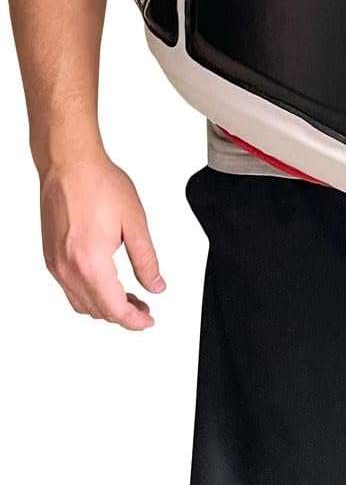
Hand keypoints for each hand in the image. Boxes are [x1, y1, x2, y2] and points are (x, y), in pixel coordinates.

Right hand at [39, 150, 165, 329]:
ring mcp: (55, 264)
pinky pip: (69, 289)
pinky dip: (88, 294)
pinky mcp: (50, 256)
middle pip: (96, 310)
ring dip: (104, 307)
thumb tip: (155, 285)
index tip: (148, 320)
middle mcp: (68, 269)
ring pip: (81, 303)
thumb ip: (146, 259)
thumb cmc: (98, 184)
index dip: (135, 320)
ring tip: (128, 298)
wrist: (69, 164)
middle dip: (122, 315)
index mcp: (91, 263)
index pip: (114, 309)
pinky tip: (105, 283)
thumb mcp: (135, 222)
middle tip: (144, 308)